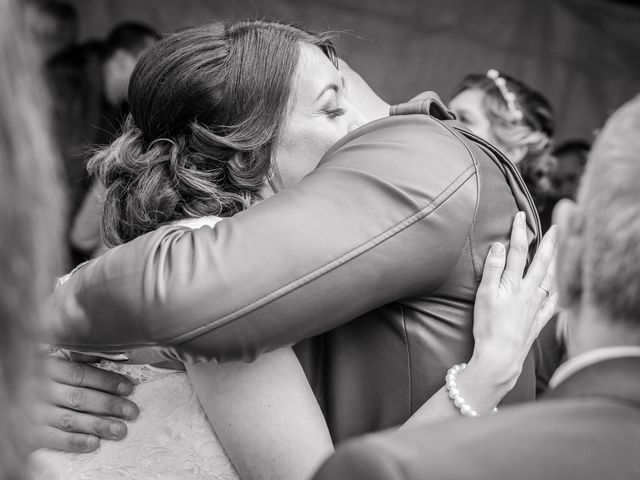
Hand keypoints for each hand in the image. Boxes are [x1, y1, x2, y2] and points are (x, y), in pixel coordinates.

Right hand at [27, 355, 138, 452]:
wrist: (6, 396)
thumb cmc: (37, 376)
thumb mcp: (51, 361)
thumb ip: (75, 358)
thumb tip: (106, 353)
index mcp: (48, 368)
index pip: (81, 374)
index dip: (106, 381)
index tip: (128, 387)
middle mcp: (40, 390)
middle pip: (80, 398)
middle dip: (110, 405)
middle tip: (132, 412)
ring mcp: (34, 413)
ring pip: (71, 420)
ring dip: (98, 425)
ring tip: (121, 430)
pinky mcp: (30, 433)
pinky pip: (54, 439)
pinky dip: (75, 442)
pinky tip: (94, 444)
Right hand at [471, 211, 557, 386]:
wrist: (500, 357)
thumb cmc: (488, 327)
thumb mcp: (485, 295)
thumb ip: (493, 269)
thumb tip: (500, 246)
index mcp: (515, 284)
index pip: (518, 252)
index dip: (519, 232)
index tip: (520, 216)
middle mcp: (529, 293)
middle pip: (542, 263)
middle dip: (549, 243)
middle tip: (557, 227)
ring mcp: (536, 307)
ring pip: (550, 280)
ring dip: (555, 264)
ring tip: (559, 253)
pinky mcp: (537, 322)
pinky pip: (551, 304)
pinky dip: (556, 293)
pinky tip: (557, 290)